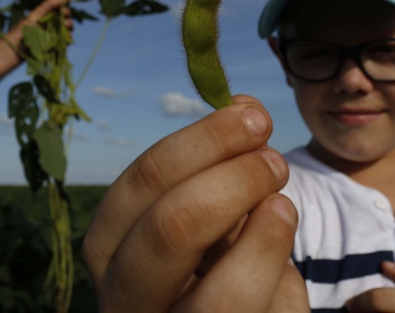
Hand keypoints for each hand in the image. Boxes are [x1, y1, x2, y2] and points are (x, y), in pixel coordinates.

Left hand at [7, 0, 72, 54]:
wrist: (16, 50)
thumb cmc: (22, 31)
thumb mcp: (35, 15)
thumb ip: (48, 5)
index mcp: (44, 14)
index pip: (58, 7)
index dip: (63, 5)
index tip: (67, 3)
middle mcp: (49, 23)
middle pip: (64, 17)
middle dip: (67, 15)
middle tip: (65, 16)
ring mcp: (52, 34)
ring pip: (66, 28)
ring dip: (69, 26)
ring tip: (66, 27)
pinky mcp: (54, 45)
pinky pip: (65, 40)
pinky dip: (68, 38)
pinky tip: (68, 37)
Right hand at [82, 95, 309, 311]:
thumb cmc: (219, 264)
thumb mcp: (213, 215)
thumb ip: (219, 166)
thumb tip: (243, 103)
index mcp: (109, 246)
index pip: (142, 182)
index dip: (201, 141)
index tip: (253, 117)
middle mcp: (123, 296)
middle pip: (170, 227)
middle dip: (233, 179)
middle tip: (275, 160)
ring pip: (216, 293)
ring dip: (262, 231)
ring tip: (283, 201)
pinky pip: (246, 312)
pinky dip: (273, 268)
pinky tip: (285, 248)